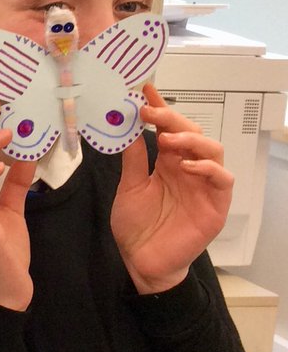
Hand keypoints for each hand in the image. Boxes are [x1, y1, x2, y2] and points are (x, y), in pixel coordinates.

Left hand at [111, 84, 232, 294]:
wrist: (142, 262)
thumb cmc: (137, 226)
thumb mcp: (130, 186)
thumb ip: (134, 159)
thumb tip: (128, 127)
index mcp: (168, 163)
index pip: (168, 129)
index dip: (160, 109)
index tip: (145, 90)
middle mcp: (188, 170)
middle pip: (191, 134)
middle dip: (172, 118)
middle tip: (150, 110)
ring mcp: (204, 187)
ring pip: (212, 151)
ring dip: (192, 139)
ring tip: (167, 137)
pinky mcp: (215, 206)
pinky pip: (222, 180)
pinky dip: (207, 168)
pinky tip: (186, 165)